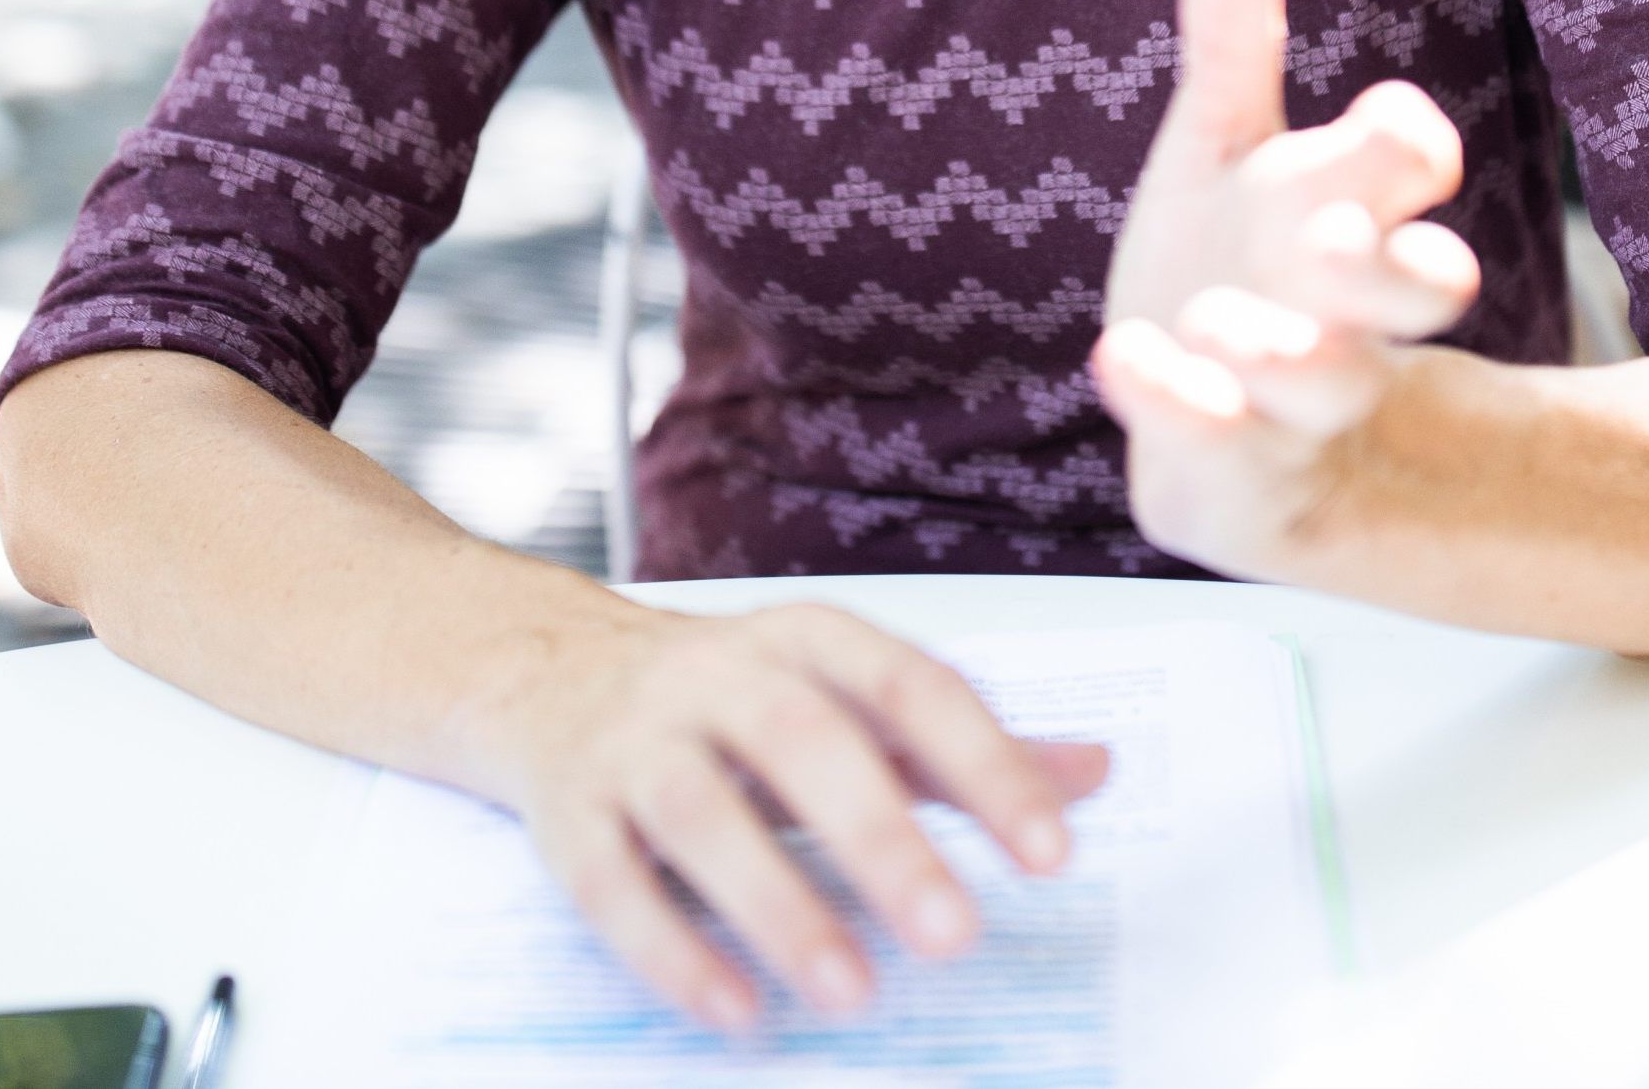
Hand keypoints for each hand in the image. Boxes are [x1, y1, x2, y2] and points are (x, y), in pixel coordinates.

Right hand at [491, 600, 1110, 1033]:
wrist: (551, 673)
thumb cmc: (734, 699)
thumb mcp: (850, 697)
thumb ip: (962, 743)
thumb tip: (1097, 773)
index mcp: (808, 638)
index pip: (911, 687)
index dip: (984, 765)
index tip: (1052, 853)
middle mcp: (717, 675)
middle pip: (802, 740)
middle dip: (881, 839)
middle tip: (955, 934)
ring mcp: (634, 742)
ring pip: (699, 813)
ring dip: (777, 902)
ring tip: (851, 991)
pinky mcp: (568, 815)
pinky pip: (611, 882)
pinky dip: (672, 949)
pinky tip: (737, 1010)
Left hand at [1092, 0, 1481, 577]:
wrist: (1240, 445)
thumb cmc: (1239, 267)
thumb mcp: (1228, 152)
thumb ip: (1234, 46)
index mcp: (1350, 216)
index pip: (1413, 168)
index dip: (1409, 146)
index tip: (1390, 125)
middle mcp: (1346, 312)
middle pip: (1424, 288)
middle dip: (1393, 263)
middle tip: (1330, 238)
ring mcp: (1300, 403)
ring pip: (1331, 379)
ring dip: (1281, 347)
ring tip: (1217, 321)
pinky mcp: (1242, 473)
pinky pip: (1226, 450)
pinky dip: (1183, 407)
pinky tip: (1125, 360)